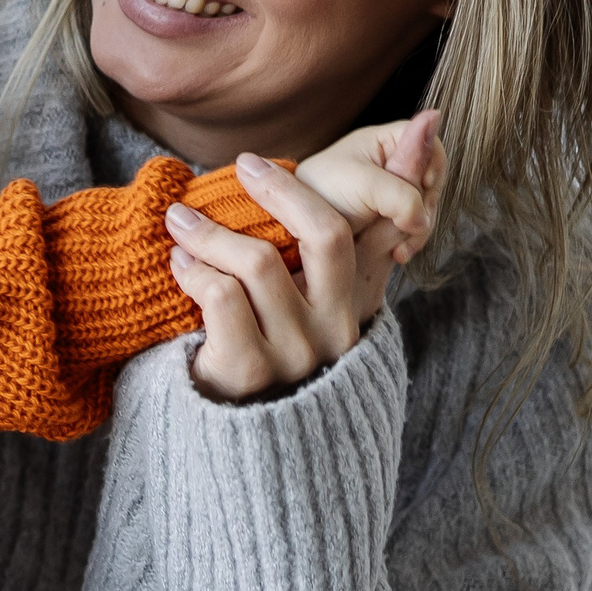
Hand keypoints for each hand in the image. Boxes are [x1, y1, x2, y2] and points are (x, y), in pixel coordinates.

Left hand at [168, 111, 444, 403]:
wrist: (236, 439)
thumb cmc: (273, 354)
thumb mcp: (314, 303)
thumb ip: (347, 246)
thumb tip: (411, 151)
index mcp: (356, 305)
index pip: (369, 231)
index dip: (340, 187)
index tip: (270, 161)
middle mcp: (336, 330)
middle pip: (327, 234)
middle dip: (281, 191)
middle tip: (242, 167)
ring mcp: (296, 354)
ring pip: (260, 263)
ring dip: (211, 233)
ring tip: (181, 222)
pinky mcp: (251, 373)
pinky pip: (223, 297)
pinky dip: (195, 271)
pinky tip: (180, 264)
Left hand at [295, 109, 444, 263]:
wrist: (291, 227)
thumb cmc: (319, 195)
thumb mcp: (363, 187)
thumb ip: (401, 191)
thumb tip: (428, 214)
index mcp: (388, 141)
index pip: (431, 147)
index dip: (431, 169)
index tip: (420, 188)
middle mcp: (394, 165)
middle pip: (432, 184)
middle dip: (421, 208)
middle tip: (401, 225)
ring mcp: (393, 194)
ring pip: (425, 210)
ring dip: (414, 230)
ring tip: (394, 245)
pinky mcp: (389, 220)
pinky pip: (413, 230)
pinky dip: (408, 242)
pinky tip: (396, 255)